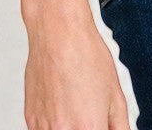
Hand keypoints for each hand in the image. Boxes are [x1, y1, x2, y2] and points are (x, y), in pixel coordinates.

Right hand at [24, 3, 130, 128]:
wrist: (59, 32)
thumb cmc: (85, 54)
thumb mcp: (117, 93)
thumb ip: (121, 125)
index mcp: (88, 127)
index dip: (102, 129)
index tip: (102, 123)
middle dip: (88, 126)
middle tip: (92, 113)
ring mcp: (43, 126)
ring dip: (70, 126)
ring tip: (76, 107)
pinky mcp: (30, 118)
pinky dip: (55, 123)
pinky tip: (63, 105)